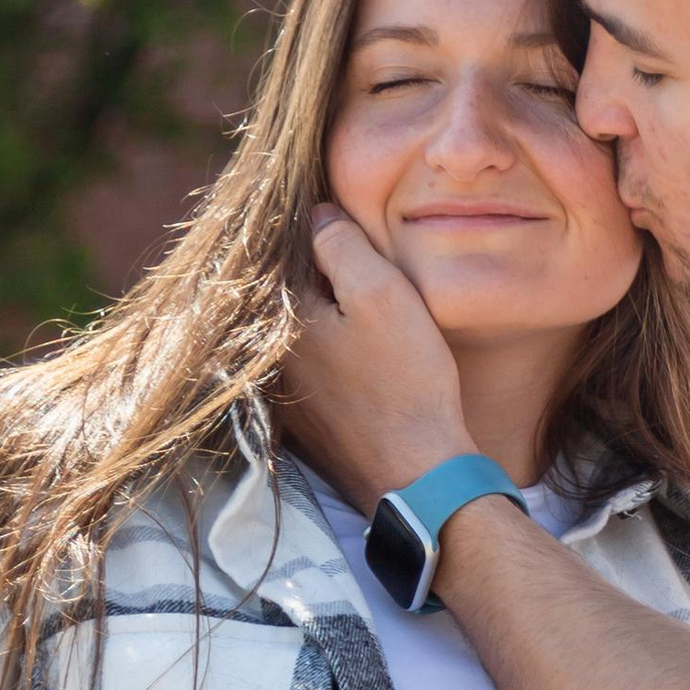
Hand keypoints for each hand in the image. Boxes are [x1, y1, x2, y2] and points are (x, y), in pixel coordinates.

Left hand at [280, 207, 474, 510]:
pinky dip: (330, 351)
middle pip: (287, 294)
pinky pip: (311, 367)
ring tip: (363, 306)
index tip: (337, 219)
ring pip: (298, 332)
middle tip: (353, 257)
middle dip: (315, 273)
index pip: (280, 252)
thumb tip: (316, 214)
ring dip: (323, 314)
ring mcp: (285, 395)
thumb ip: (342, 245)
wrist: (419, 475)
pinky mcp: (308, 422)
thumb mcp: (383, 294)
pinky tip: (363, 355)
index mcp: (279, 320)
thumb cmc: (406, 383)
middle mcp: (269, 359)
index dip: (312, 230)